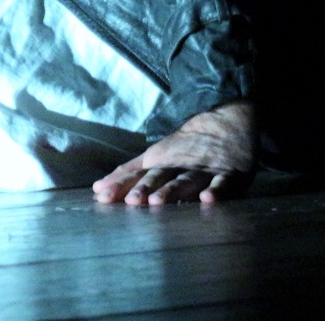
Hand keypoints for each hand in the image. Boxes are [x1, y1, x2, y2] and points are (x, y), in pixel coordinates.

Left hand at [92, 100, 257, 204]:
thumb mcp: (153, 158)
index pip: (136, 175)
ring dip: (172, 191)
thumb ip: (128, 175)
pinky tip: (207, 199)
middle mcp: (178, 166)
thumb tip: (96, 190)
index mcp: (160, 163)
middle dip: (144, 188)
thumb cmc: (183, 149)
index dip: (120, 185)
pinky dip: (216, 190)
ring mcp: (202, 170)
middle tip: (131, 201)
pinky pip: (222, 183)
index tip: (102, 197)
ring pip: (186, 180)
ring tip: (157, 202)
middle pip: (159, 177)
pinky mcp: (227, 174)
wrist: (223, 123)